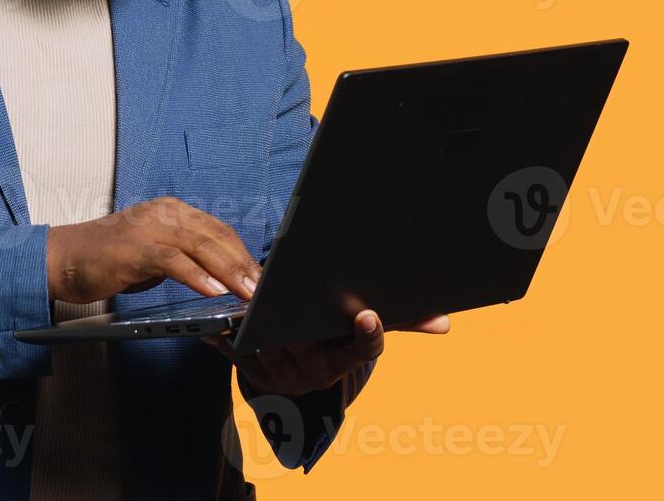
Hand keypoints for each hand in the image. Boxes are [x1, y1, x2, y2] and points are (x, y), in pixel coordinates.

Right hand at [45, 196, 262, 304]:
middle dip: (243, 264)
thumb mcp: (153, 254)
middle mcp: (165, 213)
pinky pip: (174, 261)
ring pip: (201, 246)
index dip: (242, 254)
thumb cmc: (108, 259)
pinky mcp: (135, 248)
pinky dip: (197, 276)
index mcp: (172, 211)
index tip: (260, 277)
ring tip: (247, 292)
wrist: (63, 258)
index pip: (218, 230)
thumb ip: (183, 259)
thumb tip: (218, 280)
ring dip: (228, 271)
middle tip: (262, 289)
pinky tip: (213, 291)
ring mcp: (150, 228)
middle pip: (216, 236)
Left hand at [202, 310, 450, 396]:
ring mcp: (279, 374)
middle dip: (296, 315)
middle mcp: (314, 372)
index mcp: (343, 359)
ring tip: (251, 293)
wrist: (289, 372)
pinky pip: (233, 351)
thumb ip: (398, 323)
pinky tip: (218, 320)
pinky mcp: (247, 369)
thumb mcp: (357, 333)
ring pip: (267, 345)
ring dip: (256, 321)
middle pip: (306, 340)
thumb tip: (445, 323)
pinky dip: (224, 334)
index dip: (367, 335)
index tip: (369, 314)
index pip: (363, 350)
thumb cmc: (329, 342)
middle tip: (291, 289)